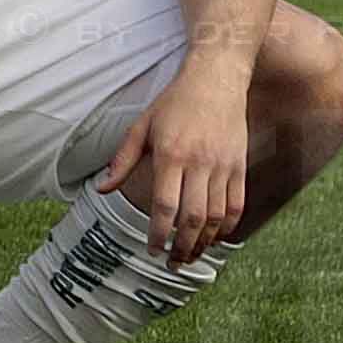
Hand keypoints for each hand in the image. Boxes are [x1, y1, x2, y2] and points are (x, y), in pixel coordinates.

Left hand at [101, 58, 254, 261]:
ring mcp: (223, 166)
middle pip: (192, 218)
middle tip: (172, 262)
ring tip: (190, 255)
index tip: (152, 250)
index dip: (158, 234)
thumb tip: (102, 189)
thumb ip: (123, 160)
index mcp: (171, 155)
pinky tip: (215, 237)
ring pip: (216, 217)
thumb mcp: (142, 126)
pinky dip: (227, 227)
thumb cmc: (174, 103)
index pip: (165, 206)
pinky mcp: (240, 167)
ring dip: (203, 242)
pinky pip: (236, 206)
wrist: (216, 80)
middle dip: (181, 246)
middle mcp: (199, 164)